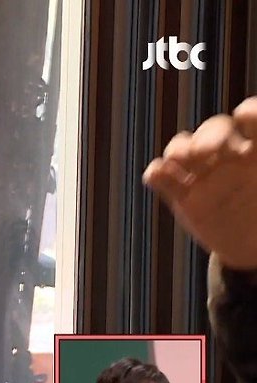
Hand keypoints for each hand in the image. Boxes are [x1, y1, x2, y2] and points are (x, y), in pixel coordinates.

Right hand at [143, 96, 256, 269]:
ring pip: (183, 148)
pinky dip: (155, 173)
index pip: (250, 121)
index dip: (247, 114)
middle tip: (206, 153)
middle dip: (208, 137)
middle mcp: (227, 157)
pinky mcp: (181, 196)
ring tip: (178, 161)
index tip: (245, 116)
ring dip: (178, 150)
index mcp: (255, 153)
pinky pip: (162, 177)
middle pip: (212, 130)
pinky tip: (155, 177)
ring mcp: (202, 175)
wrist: (249, 248)